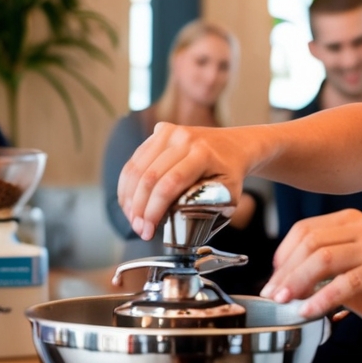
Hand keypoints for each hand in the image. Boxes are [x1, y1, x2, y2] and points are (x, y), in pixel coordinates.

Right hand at [117, 122, 257, 239]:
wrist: (234, 144)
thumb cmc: (231, 172)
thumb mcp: (230, 193)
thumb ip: (210, 209)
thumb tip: (185, 230)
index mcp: (203, 154)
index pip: (170, 184)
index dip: (154, 210)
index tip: (148, 230)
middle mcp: (183, 139)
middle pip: (150, 177)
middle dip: (139, 208)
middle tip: (139, 229)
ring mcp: (169, 133)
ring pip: (137, 168)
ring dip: (129, 198)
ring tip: (133, 219)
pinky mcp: (159, 132)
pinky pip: (135, 160)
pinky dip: (127, 184)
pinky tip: (128, 202)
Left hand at [262, 209, 361, 330]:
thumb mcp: (349, 274)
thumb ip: (321, 272)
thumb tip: (283, 284)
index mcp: (352, 222)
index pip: (304, 230)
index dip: (282, 256)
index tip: (273, 280)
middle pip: (309, 243)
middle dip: (285, 272)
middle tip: (273, 295)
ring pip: (322, 259)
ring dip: (296, 283)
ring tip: (284, 303)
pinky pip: (343, 283)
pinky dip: (320, 299)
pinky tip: (308, 312)